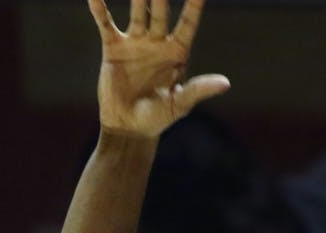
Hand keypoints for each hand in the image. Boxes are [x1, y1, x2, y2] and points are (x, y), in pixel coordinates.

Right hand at [88, 0, 229, 137]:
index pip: (187, 24)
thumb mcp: (179, 105)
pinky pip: (106, 24)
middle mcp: (157, 43)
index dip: (194, 6)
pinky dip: (99, 9)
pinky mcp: (114, 48)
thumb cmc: (158, 119)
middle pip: (160, 12)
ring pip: (137, 12)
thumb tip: (225, 83)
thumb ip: (199, 90)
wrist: (129, 128)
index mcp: (177, 54)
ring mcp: (135, 43)